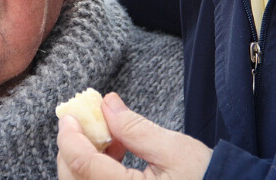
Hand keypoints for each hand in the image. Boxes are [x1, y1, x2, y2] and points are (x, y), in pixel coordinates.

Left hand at [56, 92, 211, 178]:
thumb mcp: (174, 149)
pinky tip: (115, 151)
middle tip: (88, 118)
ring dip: (85, 156)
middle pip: (73, 177)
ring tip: (110, 134)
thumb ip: (135, 128)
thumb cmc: (206, 179)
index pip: (82, 164)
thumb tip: (105, 104)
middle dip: (74, 145)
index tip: (69, 113)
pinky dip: (95, 169)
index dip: (70, 136)